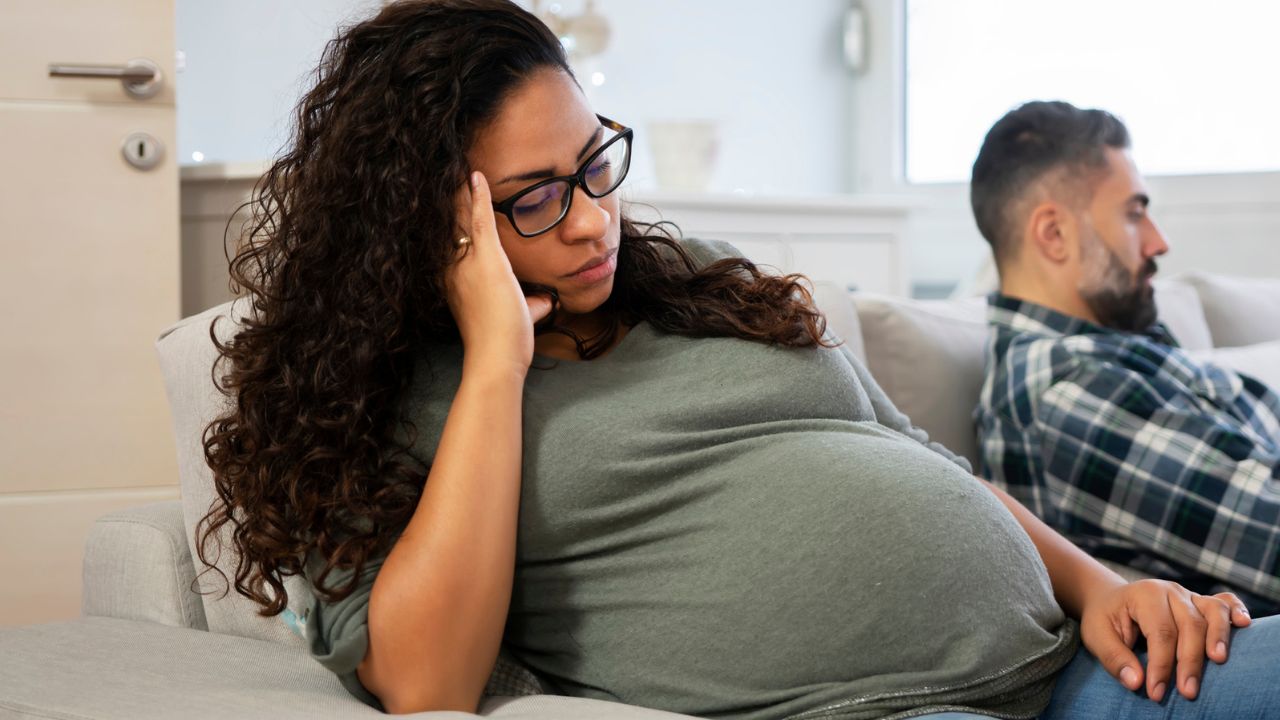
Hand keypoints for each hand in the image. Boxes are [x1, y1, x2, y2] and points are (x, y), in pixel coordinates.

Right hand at [445, 171, 554, 375]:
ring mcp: (467, 263)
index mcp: (455, 279)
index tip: (449, 197)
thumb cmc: (503, 344)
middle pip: (449, 222)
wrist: (495, 358)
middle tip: (446, 169)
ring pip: (459, 216)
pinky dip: (478, 196)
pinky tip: (475, 175)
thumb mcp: (515, 316)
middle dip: (449, 197)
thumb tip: (544, 299)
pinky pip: (480, 219)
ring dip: (459, 190)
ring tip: (458, 164)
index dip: (449, 217)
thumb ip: (528, 302)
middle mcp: (454, 268)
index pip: (450, 239)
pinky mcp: (486, 261)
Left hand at [1079, 578, 1250, 701]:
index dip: (1161, 665)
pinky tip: (1245, 624)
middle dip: (1189, 662)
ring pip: (1212, 613)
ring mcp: (1188, 595)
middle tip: (1188, 692)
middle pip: (1190, 625)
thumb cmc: (1105, 620)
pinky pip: (1224, 602)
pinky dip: (1236, 612)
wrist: (1110, 600)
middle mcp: (1170, 591)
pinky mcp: (1200, 602)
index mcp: (1144, 595)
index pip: (1160, 633)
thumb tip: (1136, 682)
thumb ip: (1114, 658)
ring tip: (1218, 661)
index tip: (1156, 692)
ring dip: (1218, 637)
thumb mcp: (1096, 636)